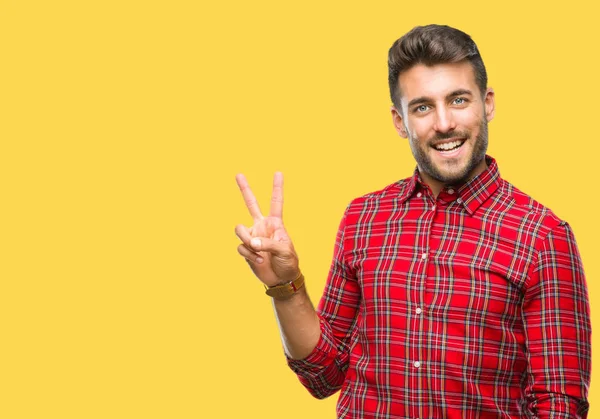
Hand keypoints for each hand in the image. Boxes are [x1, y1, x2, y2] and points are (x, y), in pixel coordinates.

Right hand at [235, 172, 298, 286]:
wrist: (281, 279)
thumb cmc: (288, 263)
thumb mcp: (284, 251)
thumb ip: (268, 244)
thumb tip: (252, 242)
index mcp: (275, 223)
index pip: (276, 202)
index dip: (277, 188)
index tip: (278, 172)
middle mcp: (262, 226)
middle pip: (251, 204)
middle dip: (244, 189)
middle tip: (238, 174)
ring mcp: (252, 237)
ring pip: (239, 230)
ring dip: (248, 241)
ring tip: (258, 251)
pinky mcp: (246, 249)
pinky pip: (241, 247)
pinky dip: (249, 255)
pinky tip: (259, 261)